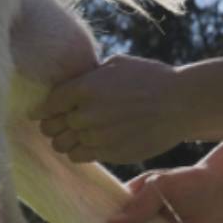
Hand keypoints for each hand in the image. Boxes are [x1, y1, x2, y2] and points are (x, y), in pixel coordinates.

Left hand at [36, 54, 188, 163]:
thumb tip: (71, 85)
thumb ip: (88, 77)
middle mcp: (86, 114)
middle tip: (60, 123)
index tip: (41, 112)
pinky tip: (90, 143)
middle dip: (52, 126)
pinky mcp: (110, 154)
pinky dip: (80, 151)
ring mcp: (98, 137)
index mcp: (84, 88)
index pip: (48, 104)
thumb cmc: (151, 78)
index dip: (42, 110)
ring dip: (66, 141)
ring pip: (63, 146)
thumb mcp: (116, 65)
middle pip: (51, 128)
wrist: (180, 104)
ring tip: (76, 135)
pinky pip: (81, 157)